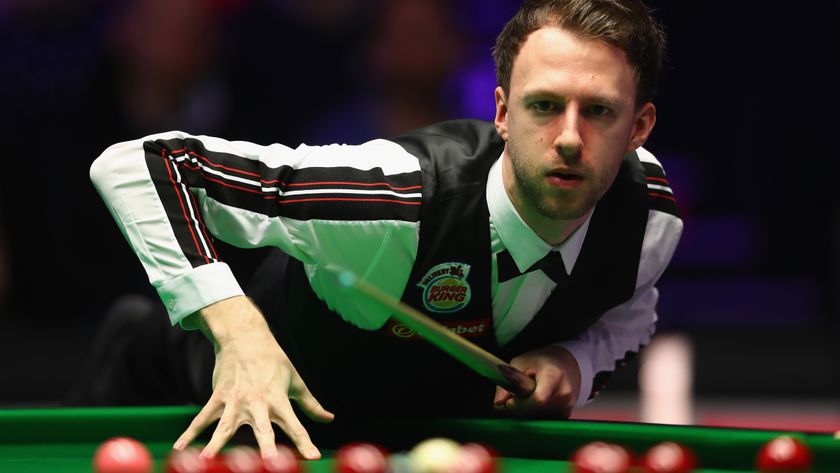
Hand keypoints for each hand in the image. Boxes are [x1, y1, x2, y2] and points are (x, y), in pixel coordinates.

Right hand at [173, 296, 333, 458]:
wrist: (244, 337)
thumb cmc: (274, 361)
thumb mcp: (296, 380)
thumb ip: (311, 404)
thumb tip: (329, 418)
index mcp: (279, 400)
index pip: (295, 425)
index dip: (304, 442)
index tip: (313, 457)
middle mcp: (257, 403)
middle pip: (263, 429)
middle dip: (265, 446)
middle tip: (268, 462)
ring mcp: (235, 402)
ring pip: (225, 427)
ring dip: (216, 445)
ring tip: (205, 462)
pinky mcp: (218, 398)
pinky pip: (203, 418)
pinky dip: (191, 433)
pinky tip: (180, 448)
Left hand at [492, 345, 580, 418]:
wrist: (566, 364)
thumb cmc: (540, 361)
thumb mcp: (520, 362)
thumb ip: (507, 380)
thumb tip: (498, 403)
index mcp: (554, 376)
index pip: (538, 400)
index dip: (520, 405)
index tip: (510, 401)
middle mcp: (564, 393)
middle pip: (535, 412)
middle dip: (519, 409)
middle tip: (513, 398)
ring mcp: (567, 406)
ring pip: (537, 418)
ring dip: (526, 412)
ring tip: (527, 396)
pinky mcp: (566, 415)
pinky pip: (543, 420)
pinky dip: (534, 414)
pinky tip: (534, 402)